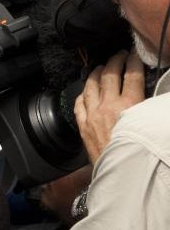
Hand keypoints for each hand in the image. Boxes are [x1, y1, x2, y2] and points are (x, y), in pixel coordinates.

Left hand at [74, 50, 144, 164]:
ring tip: (101, 67)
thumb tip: (149, 96)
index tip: (135, 54)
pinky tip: (85, 90)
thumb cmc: (140, 153)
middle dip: (115, 61)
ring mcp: (93, 116)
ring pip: (91, 86)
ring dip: (96, 74)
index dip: (134, 61)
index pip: (132, 75)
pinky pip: (79, 104)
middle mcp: (108, 107)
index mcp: (130, 106)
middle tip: (119, 55)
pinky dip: (83, 94)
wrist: (121, 174)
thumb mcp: (150, 124)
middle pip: (110, 75)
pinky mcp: (83, 126)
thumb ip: (149, 107)